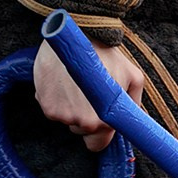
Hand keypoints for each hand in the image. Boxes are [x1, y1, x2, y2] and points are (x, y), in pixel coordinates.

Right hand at [33, 37, 146, 152]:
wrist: (78, 32)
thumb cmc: (108, 54)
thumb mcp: (133, 78)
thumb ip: (134, 105)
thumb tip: (134, 121)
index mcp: (102, 120)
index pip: (97, 145)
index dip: (99, 133)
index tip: (99, 117)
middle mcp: (80, 121)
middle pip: (80, 131)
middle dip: (84, 116)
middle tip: (88, 92)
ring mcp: (59, 112)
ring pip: (65, 119)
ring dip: (69, 106)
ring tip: (75, 83)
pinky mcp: (43, 101)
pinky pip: (50, 107)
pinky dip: (55, 97)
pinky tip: (62, 80)